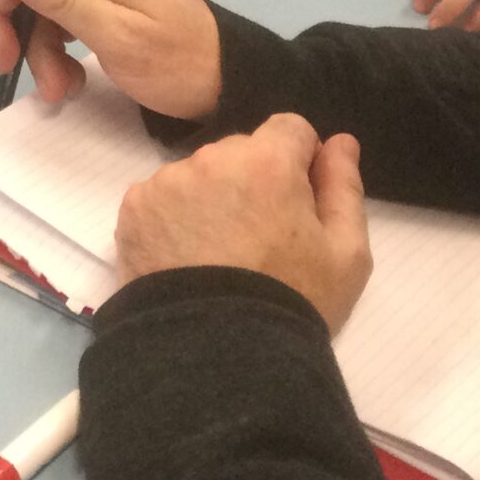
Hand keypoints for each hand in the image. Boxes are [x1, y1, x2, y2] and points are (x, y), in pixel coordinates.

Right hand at [0, 0, 222, 118]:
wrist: (226, 86)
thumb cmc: (178, 60)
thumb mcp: (118, 35)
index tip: (3, 8)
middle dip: (8, 15)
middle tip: (4, 61)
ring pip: (37, 2)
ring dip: (34, 46)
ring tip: (57, 89)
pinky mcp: (99, 11)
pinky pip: (57, 22)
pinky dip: (53, 53)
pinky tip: (68, 82)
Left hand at [116, 115, 373, 330]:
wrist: (217, 351)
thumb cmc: (293, 299)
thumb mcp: (345, 252)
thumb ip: (344, 186)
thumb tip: (340, 141)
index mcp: (267, 160)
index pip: (289, 129)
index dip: (299, 160)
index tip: (297, 198)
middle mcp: (211, 158)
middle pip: (240, 150)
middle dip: (254, 179)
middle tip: (260, 235)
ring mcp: (166, 182)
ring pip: (198, 173)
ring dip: (211, 196)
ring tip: (220, 252)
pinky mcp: (134, 208)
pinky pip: (162, 197)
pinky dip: (175, 217)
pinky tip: (187, 256)